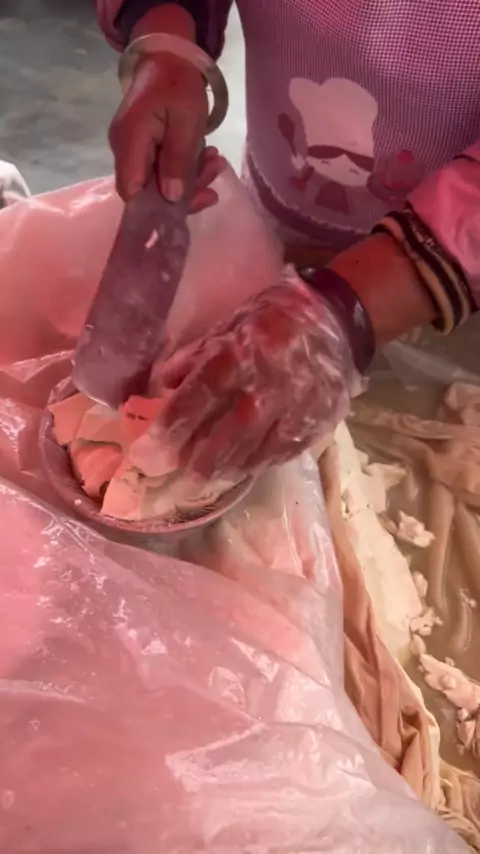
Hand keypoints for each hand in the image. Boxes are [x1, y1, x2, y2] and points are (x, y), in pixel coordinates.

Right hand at [109, 51, 226, 208]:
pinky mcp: (142, 150)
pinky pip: (161, 170)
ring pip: (157, 183)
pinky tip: (207, 159)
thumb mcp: (187, 121)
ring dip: (191, 179)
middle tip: (215, 173)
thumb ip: (178, 159)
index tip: (187, 203)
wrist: (167, 59)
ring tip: (216, 162)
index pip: (131, 190)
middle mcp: (124, 149)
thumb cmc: (177, 84)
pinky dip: (185, 169)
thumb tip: (172, 197)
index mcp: (130, 141)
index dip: (154, 206)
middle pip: (146, 191)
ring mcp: (132, 150)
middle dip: (183, 192)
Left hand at [129, 272, 356, 481]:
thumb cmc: (276, 318)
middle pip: (225, 436)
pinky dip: (256, 464)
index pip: (199, 396)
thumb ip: (197, 354)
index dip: (171, 427)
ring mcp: (295, 409)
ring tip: (202, 482)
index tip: (148, 453)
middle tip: (173, 485)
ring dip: (224, 470)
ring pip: (253, 452)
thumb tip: (162, 383)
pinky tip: (239, 470)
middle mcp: (267, 386)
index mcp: (240, 354)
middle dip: (196, 464)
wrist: (339, 322)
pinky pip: (280, 454)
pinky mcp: (316, 424)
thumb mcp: (232, 322)